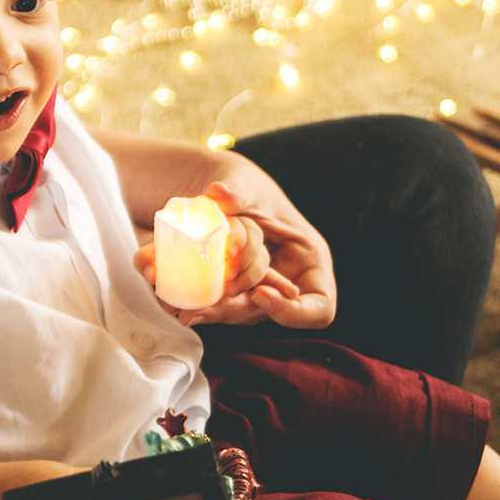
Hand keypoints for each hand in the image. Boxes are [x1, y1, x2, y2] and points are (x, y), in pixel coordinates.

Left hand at [137, 179, 334, 329]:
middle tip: (206, 309)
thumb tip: (219, 194)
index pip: (319, 308)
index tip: (260, 295)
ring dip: (214, 313)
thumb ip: (237, 191)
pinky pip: (223, 305)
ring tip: (187, 310)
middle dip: (237, 311)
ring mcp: (261, 290)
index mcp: (311, 260)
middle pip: (272, 314)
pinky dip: (202, 305)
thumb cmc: (247, 185)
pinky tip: (180, 305)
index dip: (292, 311)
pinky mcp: (234, 293)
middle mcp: (289, 281)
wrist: (220, 189)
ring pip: (243, 313)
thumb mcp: (246, 185)